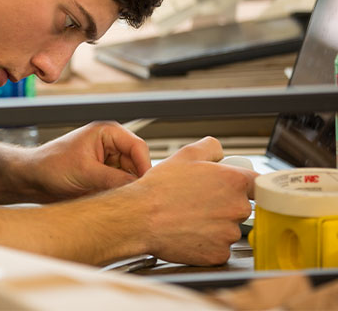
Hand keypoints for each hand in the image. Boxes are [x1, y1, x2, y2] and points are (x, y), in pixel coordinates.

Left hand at [21, 121, 151, 202]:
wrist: (32, 179)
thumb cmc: (51, 166)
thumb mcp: (85, 173)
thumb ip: (114, 180)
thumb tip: (139, 189)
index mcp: (107, 133)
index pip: (138, 148)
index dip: (144, 168)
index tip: (145, 188)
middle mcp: (110, 145)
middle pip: (137, 164)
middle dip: (135, 182)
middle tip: (133, 200)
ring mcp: (108, 162)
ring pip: (131, 178)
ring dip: (126, 191)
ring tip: (115, 200)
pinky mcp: (103, 177)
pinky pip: (120, 188)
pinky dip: (118, 196)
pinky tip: (110, 204)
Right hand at [130, 137, 255, 265]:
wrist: (142, 216)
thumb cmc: (161, 188)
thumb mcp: (186, 154)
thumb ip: (211, 147)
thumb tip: (220, 152)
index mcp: (234, 181)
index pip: (259, 184)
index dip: (247, 185)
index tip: (237, 187)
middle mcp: (237, 208)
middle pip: (242, 206)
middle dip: (224, 203)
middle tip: (199, 200)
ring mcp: (229, 233)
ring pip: (229, 228)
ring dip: (215, 223)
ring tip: (189, 215)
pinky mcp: (219, 254)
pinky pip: (219, 247)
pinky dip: (208, 242)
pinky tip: (190, 231)